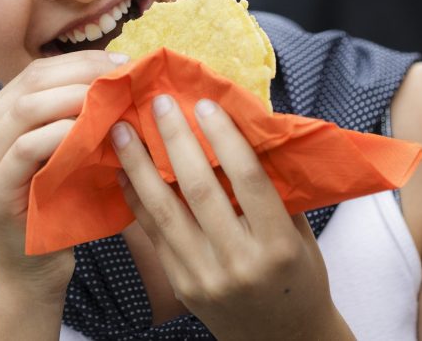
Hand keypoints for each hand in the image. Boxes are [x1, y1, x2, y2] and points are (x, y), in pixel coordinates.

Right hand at [0, 50, 127, 298]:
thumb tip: (116, 74)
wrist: (34, 274)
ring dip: (76, 99)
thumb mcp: (61, 154)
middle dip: (83, 74)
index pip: (34, 72)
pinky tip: (93, 133)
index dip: (79, 62)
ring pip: (26, 108)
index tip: (122, 63)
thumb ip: (70, 117)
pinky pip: (26, 148)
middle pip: (30, 82)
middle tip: (124, 77)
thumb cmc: (56, 210)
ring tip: (114, 101)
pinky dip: (62, 134)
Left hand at [112, 95, 352, 340]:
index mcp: (278, 245)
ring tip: (122, 132)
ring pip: (164, 210)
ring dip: (139, 166)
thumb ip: (274, 189)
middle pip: (199, 189)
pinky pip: (153, 233)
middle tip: (158, 103)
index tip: (204, 103)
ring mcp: (204, 276)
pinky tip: (124, 170)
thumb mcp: (300, 234)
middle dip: (174, 141)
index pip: (248, 179)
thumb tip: (242, 127)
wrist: (282, 339)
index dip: (224, 137)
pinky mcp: (180, 284)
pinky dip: (136, 198)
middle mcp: (239, 262)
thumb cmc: (297, 275)